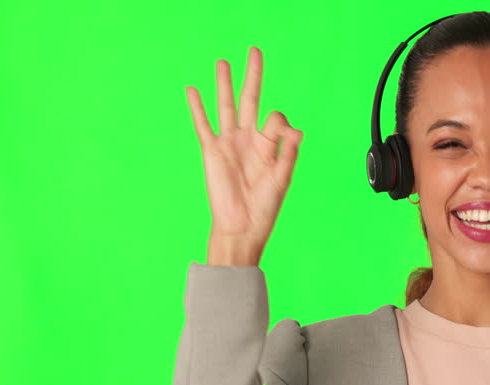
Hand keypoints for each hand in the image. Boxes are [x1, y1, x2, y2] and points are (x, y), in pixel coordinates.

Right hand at [185, 46, 303, 264]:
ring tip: (223, 62)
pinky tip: (193, 90)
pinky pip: (203, 125)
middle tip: (254, 51)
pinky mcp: (212, 151)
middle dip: (253, 76)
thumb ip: (289, 153)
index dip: (280, 123)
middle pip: (251, 99)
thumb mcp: (282, 180)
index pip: (275, 118)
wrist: (241, 227)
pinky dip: (197, 107)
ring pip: (227, 106)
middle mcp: (249, 139)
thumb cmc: (264, 208)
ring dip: (225, 84)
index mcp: (269, 145)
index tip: (284, 137)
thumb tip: (296, 130)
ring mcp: (230, 143)